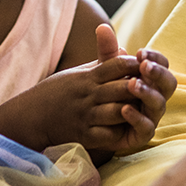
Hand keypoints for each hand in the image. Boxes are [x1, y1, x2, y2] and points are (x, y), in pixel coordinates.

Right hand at [0, 25, 173, 154]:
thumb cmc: (59, 91)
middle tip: (155, 88)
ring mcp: (85, 116)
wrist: (31, 115)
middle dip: (139, 88)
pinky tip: (128, 129)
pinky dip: (120, 132)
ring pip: (117, 112)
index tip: (145, 65)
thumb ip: (103, 62)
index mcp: (88, 77)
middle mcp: (88, 95)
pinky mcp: (83, 135)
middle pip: (121, 88)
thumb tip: (125, 50)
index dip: (133, 63)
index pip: (116, 64)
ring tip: (145, 109)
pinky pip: (106, 135)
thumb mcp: (79, 72)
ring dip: (133, 110)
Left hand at [106, 25, 175, 151]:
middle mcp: (155, 96)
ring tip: (132, 85)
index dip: (156, 58)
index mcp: (151, 79)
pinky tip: (125, 109)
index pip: (163, 65)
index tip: (141, 52)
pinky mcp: (141, 135)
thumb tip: (101, 26)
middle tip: (144, 66)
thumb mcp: (104, 70)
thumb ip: (106, 51)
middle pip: (169, 84)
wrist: (90, 120)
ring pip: (159, 105)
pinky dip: (138, 119)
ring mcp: (151, 116)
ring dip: (148, 94)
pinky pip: (146, 129)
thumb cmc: (104, 90)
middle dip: (158, 74)